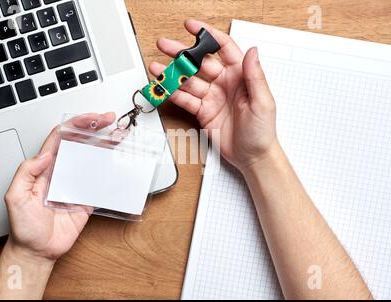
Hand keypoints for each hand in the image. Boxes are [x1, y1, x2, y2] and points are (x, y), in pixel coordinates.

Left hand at [4, 112, 115, 261]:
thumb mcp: (15, 197)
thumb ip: (26, 173)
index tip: (90, 119)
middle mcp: (62, 172)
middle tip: (110, 120)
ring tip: (119, 136)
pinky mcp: (87, 200)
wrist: (37, 251)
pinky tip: (120, 164)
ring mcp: (75, 185)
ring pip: (93, 159)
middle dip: (95, 128)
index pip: (61, 138)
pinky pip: (101, 182)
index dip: (76, 124)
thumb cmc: (23, 227)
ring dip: (106, 146)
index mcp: (45, 168)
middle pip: (80, 143)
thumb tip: (45, 155)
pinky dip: (112, 172)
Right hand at [150, 20, 277, 172]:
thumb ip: (255, 76)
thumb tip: (252, 51)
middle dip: (181, 53)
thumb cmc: (262, 131)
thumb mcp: (263, 102)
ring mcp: (212, 97)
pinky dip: (173, 94)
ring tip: (157, 68)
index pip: (223, 48)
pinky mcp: (203, 111)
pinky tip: (163, 88)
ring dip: (172, 74)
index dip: (207, 35)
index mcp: (240, 76)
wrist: (252, 156)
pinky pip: (186, 100)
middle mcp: (225, 83)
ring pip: (189, 81)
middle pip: (199, 63)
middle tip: (165, 45)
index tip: (192, 27)